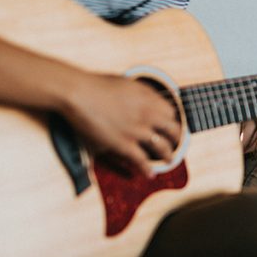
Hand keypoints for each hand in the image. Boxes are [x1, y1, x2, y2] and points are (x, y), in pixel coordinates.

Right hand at [60, 73, 180, 176]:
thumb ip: (141, 92)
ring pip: (162, 148)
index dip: (172, 119)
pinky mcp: (123, 144)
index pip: (171, 112)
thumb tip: (148, 98)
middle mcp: (148, 114)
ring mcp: (137, 131)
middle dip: (176, 138)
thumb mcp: (126, 83)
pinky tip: (150, 174)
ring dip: (168, 156)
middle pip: (172, 130)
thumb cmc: (97, 85)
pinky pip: (142, 161)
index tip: (171, 124)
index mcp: (149, 98)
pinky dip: (147, 169)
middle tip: (176, 142)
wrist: (79, 93)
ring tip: (169, 160)